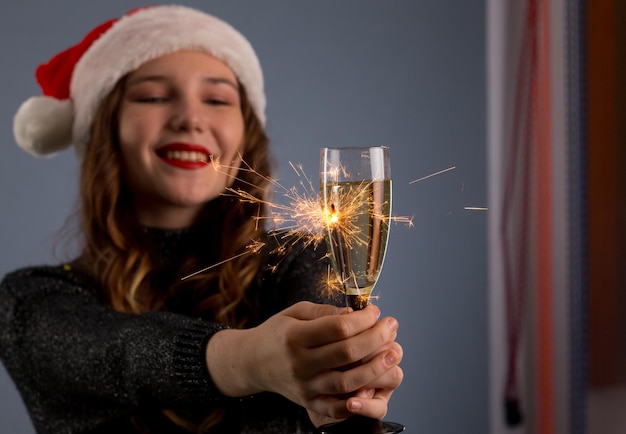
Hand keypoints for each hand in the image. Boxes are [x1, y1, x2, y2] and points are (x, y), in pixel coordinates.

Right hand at [205, 301, 402, 421]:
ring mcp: (305, 386)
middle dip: (376, 338)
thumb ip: (324, 313)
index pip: (338, 328)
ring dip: (375, 368)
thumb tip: (353, 314)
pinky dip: (357, 401)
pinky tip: (374, 386)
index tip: (374, 312)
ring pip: (347, 381)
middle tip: (391, 326)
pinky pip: (336, 407)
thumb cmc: (277, 333)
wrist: (252, 362)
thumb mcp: (295, 312)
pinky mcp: (309, 402)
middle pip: (347, 353)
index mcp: (295, 337)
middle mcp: (300, 363)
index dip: (362, 319)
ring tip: (393, 353)